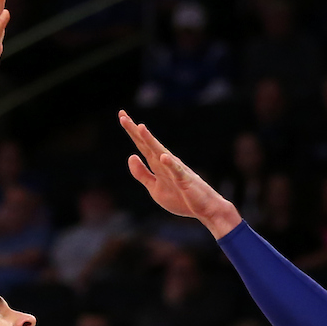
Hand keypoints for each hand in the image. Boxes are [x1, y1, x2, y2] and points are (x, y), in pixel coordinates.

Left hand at [119, 111, 240, 238]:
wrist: (204, 209)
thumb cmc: (181, 198)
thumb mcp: (154, 188)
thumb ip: (142, 173)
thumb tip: (131, 156)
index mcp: (157, 164)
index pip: (142, 145)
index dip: (132, 131)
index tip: (122, 116)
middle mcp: (165, 162)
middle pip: (148, 144)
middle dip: (135, 131)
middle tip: (122, 115)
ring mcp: (175, 170)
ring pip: (161, 153)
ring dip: (150, 141)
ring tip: (141, 128)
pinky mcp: (185, 180)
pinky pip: (177, 171)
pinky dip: (170, 164)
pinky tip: (163, 157)